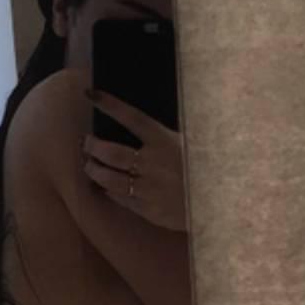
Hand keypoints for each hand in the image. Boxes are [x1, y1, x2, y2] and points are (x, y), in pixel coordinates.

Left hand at [81, 89, 188, 231]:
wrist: (219, 204)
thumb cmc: (202, 168)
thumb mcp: (189, 143)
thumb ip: (164, 135)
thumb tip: (137, 122)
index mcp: (165, 141)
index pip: (132, 118)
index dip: (110, 105)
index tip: (90, 95)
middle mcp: (154, 164)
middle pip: (112, 153)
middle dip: (93, 146)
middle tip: (85, 142)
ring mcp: (150, 188)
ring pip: (110, 179)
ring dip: (94, 170)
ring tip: (88, 164)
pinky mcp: (148, 209)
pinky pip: (120, 198)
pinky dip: (108, 190)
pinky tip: (104, 185)